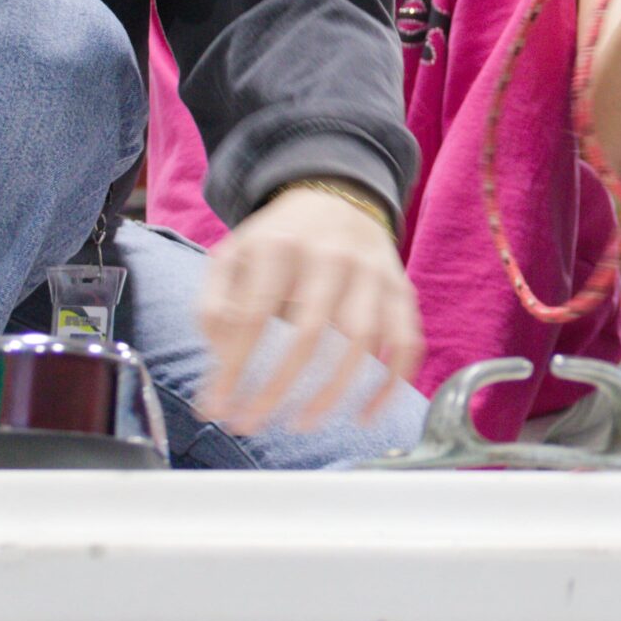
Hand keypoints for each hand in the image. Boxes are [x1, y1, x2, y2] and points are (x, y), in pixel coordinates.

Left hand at [195, 183, 422, 435]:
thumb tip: (219, 357)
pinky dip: (391, 384)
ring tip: (302, 424)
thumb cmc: (278, 240)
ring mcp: (373, 272)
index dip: (232, 369)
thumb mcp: (233, 255)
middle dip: (278, 388)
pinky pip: (405, 342)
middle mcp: (332, 256)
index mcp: (281, 246)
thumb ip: (215, 301)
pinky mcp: (401, 289)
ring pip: (362, 340)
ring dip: (332, 392)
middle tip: (252, 424)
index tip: (215, 409)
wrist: (336, 197)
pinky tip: (365, 415)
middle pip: (309, 332)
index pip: (252, 316)